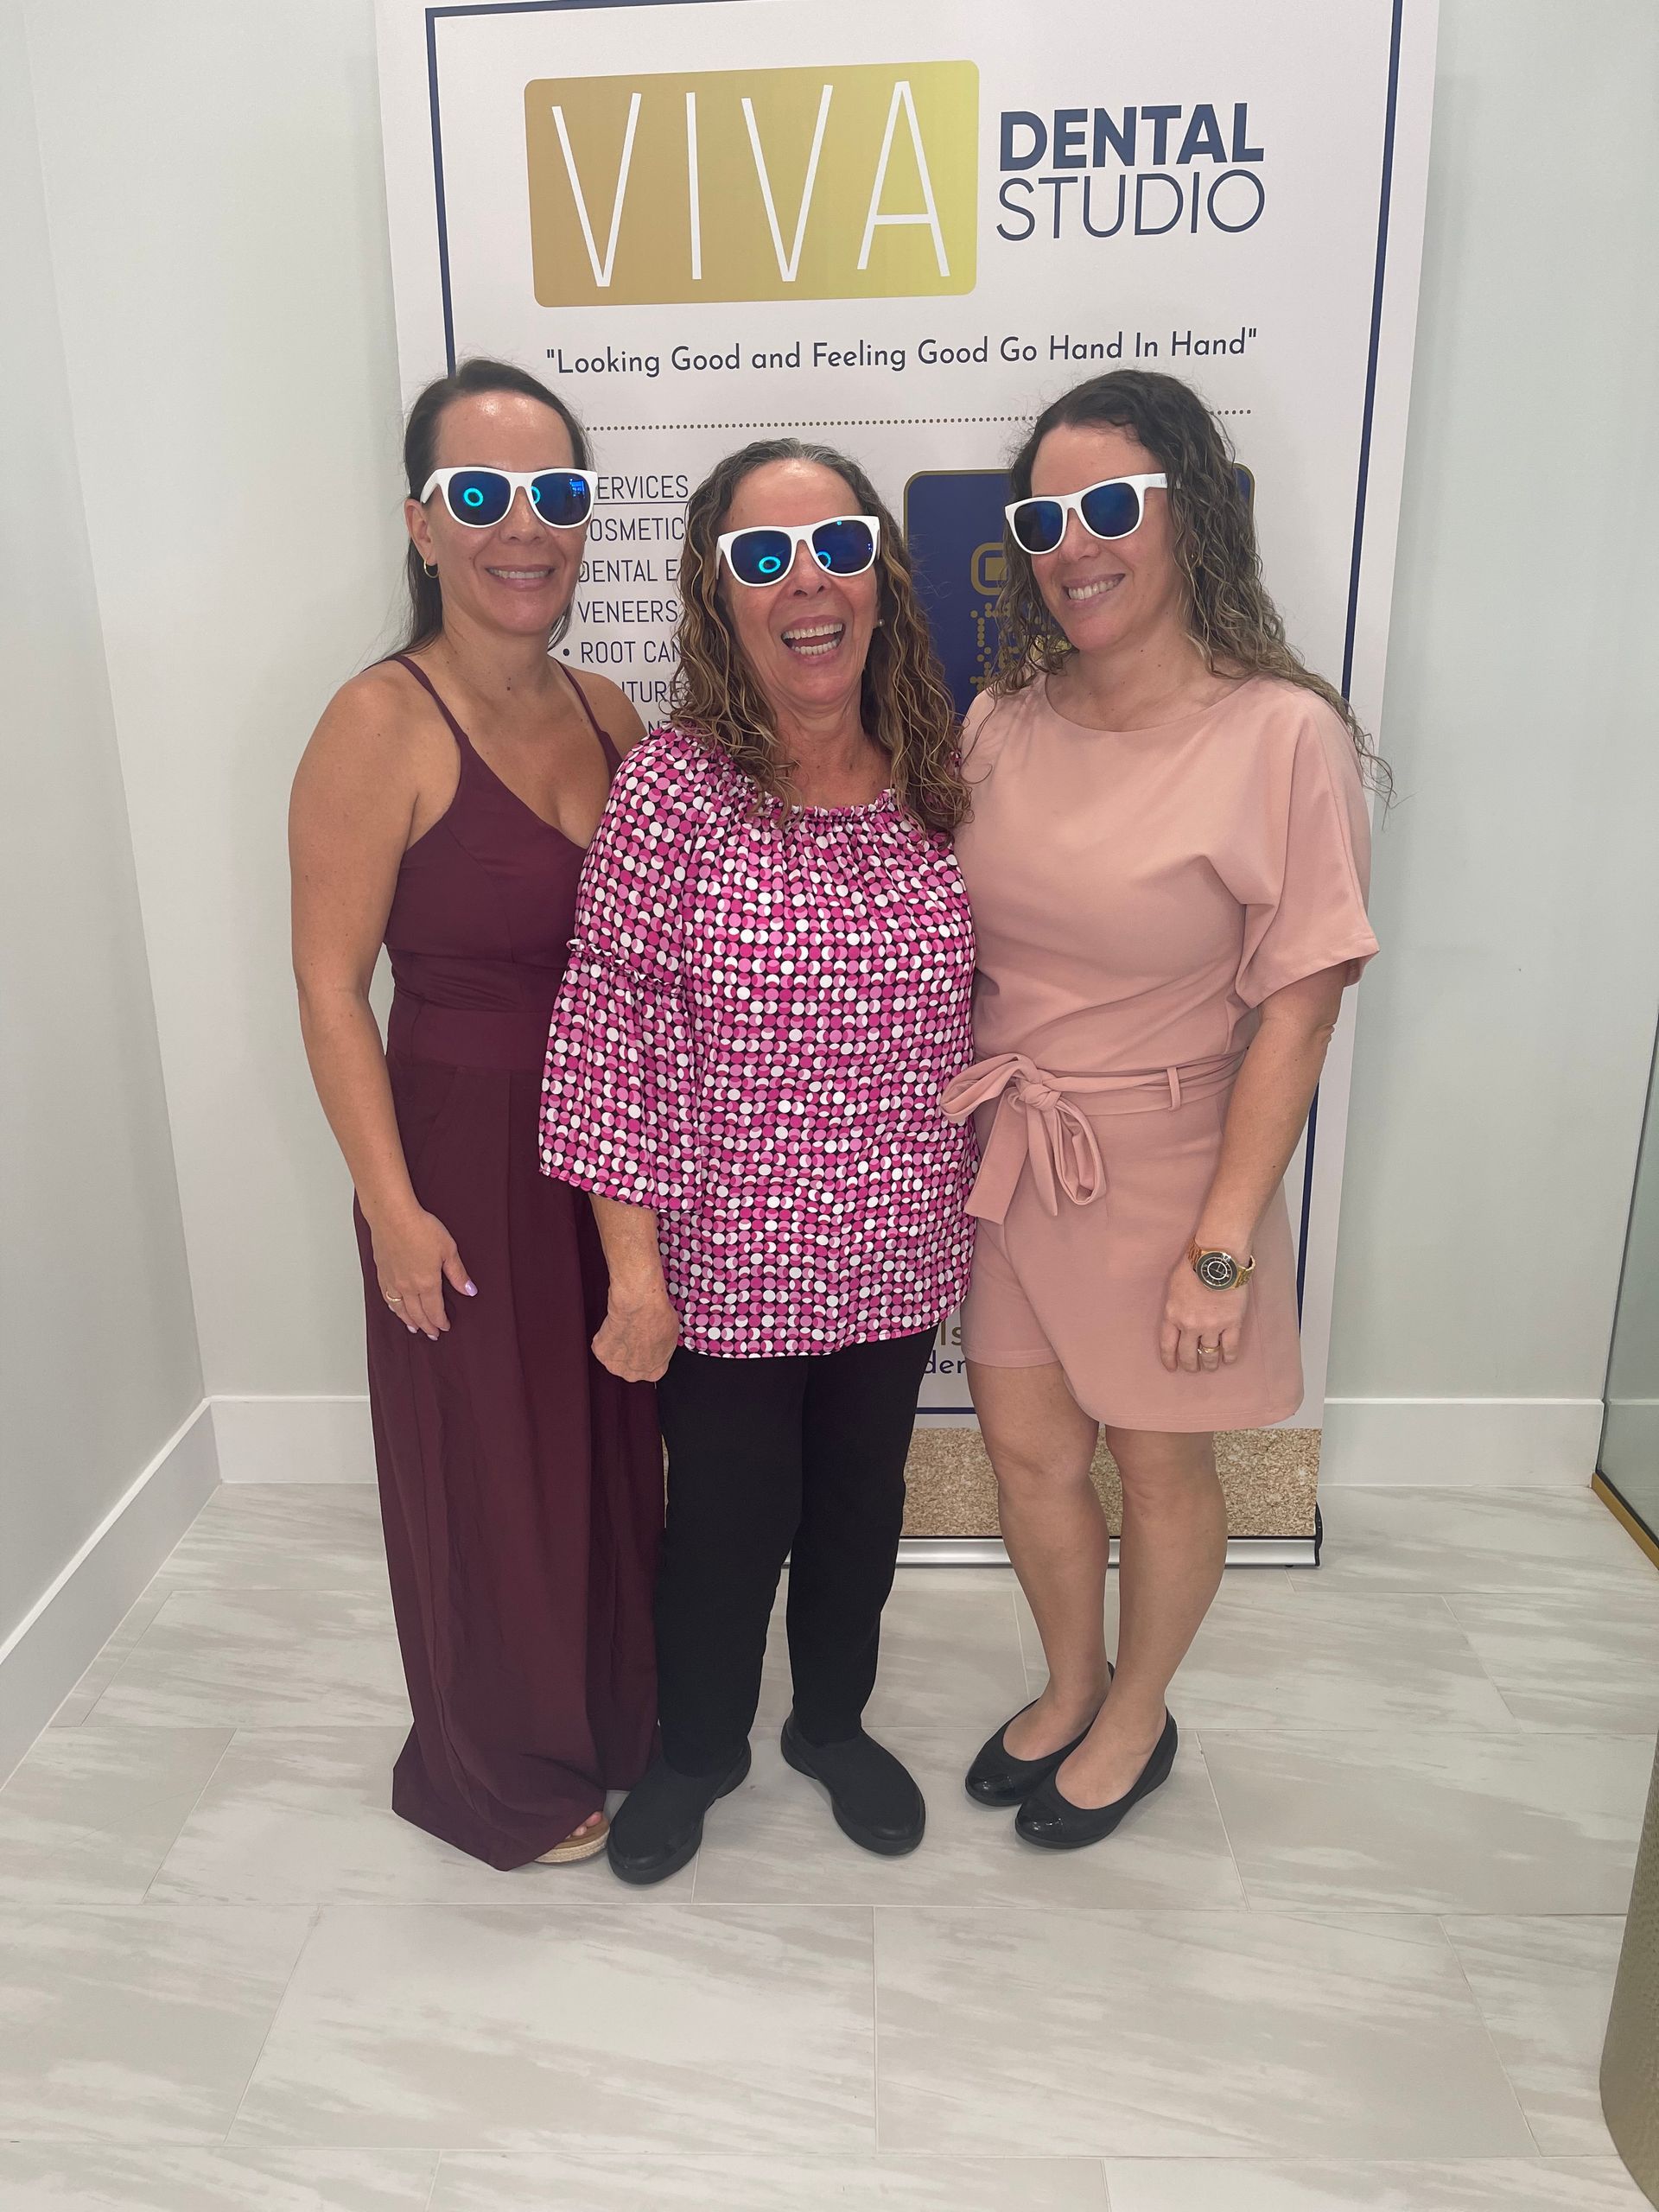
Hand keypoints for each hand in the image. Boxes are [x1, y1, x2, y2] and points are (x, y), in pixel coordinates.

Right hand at [370, 1205, 475, 1340]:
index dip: (440, 1321)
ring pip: (400, 1309)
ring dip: (409, 1320)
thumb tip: (469, 1290)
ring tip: (414, 1328)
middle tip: (432, 1334)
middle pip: (418, 1314)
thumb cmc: (420, 1228)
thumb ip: (458, 1273)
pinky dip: (393, 1308)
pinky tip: (395, 1308)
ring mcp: (392, 1281)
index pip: (435, 1311)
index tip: (445, 1327)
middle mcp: (408, 1287)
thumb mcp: (448, 1249)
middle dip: (427, 1326)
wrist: (392, 1216)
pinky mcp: (381, 1273)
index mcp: (426, 1283)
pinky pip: (387, 1297)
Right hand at [593, 1288, 680, 1381]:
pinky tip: (614, 1326)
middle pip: (630, 1366)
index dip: (648, 1354)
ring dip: (617, 1347)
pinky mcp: (600, 1353)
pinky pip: (602, 1345)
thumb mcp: (672, 1336)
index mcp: (654, 1372)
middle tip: (634, 1335)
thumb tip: (658, 1340)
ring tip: (625, 1329)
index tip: (647, 1344)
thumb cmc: (658, 1318)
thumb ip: (662, 1347)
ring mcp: (615, 1365)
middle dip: (631, 1353)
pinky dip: (605, 1336)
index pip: (651, 1369)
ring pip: (614, 1357)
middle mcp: (634, 1374)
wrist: (640, 1307)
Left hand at [1159, 1254, 1247, 1374]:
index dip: (1169, 1359)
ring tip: (1211, 1366)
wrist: (1217, 1259)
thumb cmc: (1193, 1266)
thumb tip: (1177, 1317)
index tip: (1172, 1368)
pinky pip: (1230, 1347)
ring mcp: (1212, 1326)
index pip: (1167, 1345)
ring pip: (1209, 1353)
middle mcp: (1190, 1325)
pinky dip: (1229, 1356)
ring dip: (1209, 1363)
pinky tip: (1227, 1360)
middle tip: (1193, 1369)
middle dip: (1190, 1365)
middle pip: (1188, 1353)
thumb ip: (1174, 1306)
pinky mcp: (1232, 1323)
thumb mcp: (1173, 1286)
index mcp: (1173, 1315)